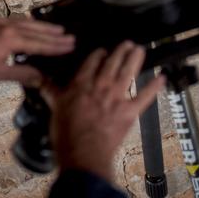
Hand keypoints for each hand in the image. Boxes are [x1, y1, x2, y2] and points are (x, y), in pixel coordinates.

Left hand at [0, 17, 75, 87]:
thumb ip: (21, 74)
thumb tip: (41, 78)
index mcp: (9, 38)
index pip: (38, 43)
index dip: (55, 46)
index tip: (71, 46)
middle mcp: (6, 27)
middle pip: (35, 30)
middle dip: (53, 34)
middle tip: (71, 37)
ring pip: (26, 23)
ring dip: (42, 28)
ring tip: (58, 30)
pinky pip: (16, 21)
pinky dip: (28, 24)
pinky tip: (32, 26)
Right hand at [47, 42, 164, 182]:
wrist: (83, 154)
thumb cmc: (66, 132)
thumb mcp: (54, 106)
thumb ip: (49, 89)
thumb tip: (36, 77)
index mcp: (81, 83)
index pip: (91, 62)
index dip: (98, 54)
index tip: (102, 50)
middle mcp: (100, 86)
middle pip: (111, 63)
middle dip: (119, 51)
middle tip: (127, 43)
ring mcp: (116, 98)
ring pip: (127, 73)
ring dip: (134, 59)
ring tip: (140, 50)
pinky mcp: (129, 112)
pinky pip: (144, 97)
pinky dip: (154, 87)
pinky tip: (162, 78)